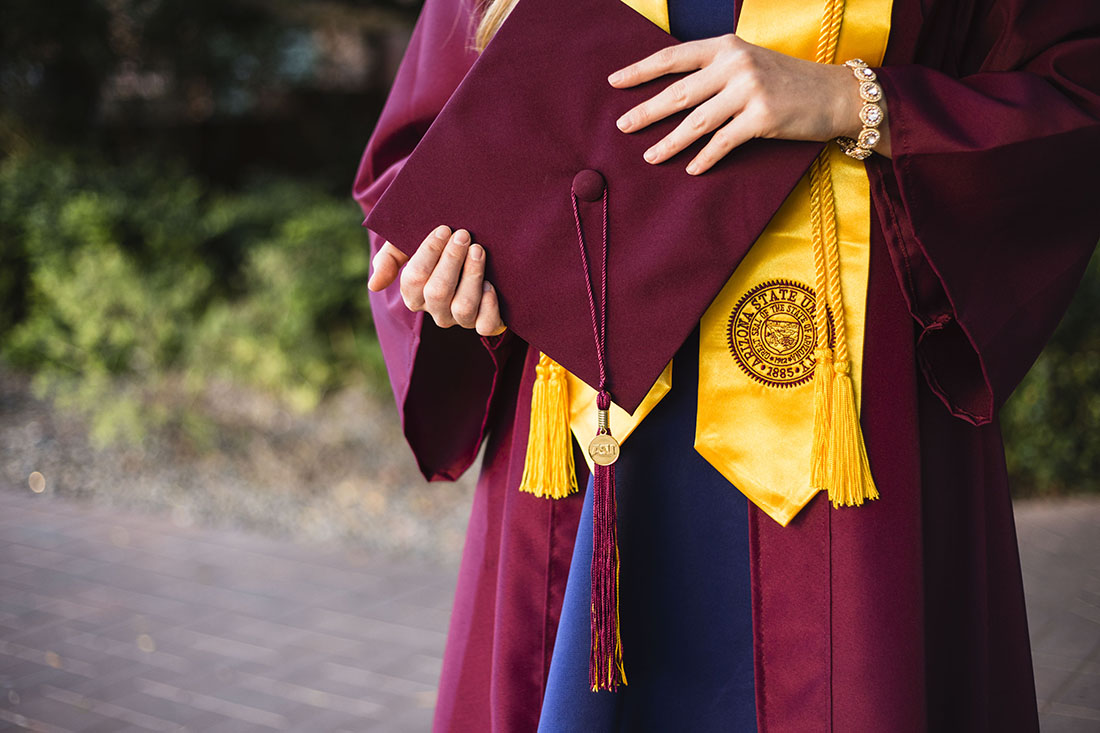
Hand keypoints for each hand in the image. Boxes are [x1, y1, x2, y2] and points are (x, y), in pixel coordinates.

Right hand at [368, 225, 506, 336]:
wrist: (469, 250)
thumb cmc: (437, 248)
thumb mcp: (407, 246)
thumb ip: (388, 260)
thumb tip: (374, 286)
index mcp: (414, 294)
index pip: (414, 278)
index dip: (429, 253)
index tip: (443, 229)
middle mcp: (435, 310)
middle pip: (438, 292)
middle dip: (451, 260)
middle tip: (463, 235)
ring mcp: (459, 318)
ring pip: (463, 307)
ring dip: (471, 276)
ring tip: (478, 250)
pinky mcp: (484, 323)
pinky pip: (485, 325)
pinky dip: (489, 306)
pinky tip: (490, 284)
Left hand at [608, 33, 890, 173]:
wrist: (835, 94)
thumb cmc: (787, 82)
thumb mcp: (749, 63)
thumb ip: (715, 71)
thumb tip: (672, 94)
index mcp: (726, 47)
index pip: (674, 57)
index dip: (641, 70)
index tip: (614, 82)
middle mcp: (736, 64)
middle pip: (679, 93)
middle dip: (646, 111)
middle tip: (622, 126)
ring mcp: (749, 90)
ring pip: (696, 122)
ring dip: (669, 143)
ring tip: (650, 157)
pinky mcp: (763, 118)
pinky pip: (723, 142)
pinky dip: (705, 158)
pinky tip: (691, 170)